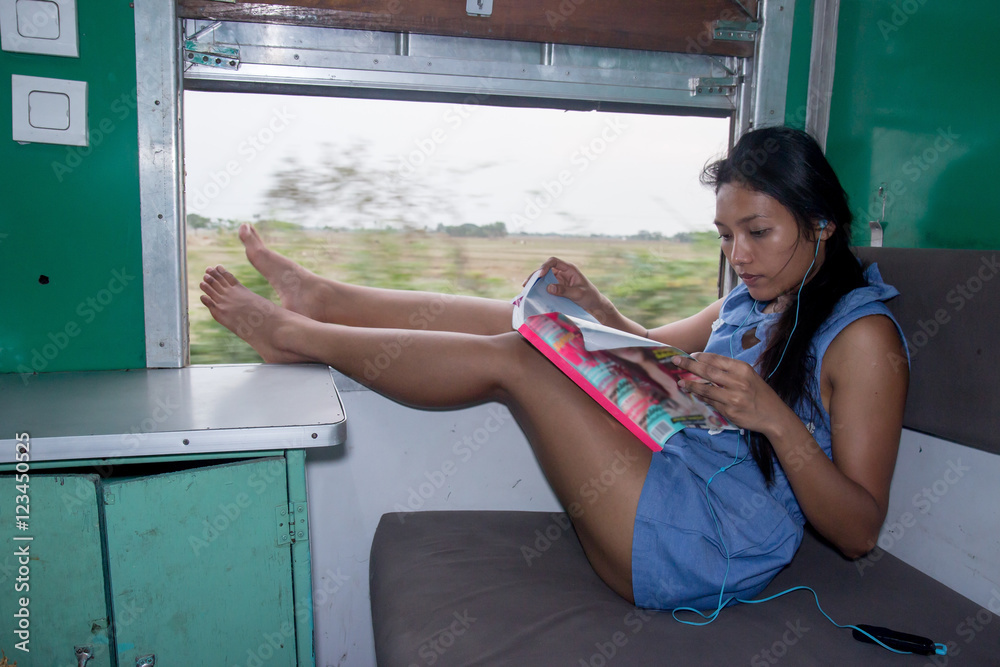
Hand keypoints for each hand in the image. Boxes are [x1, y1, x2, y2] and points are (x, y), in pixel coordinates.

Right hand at [529, 257, 616, 323]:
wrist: (594, 305)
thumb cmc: (589, 297)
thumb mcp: (578, 294)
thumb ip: (564, 291)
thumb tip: (548, 288)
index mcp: (569, 269)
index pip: (554, 262)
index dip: (545, 266)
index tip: (540, 275)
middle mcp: (563, 272)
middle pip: (546, 269)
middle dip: (536, 275)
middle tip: (526, 284)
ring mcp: (559, 280)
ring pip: (544, 277)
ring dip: (535, 282)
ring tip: (526, 288)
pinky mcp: (557, 287)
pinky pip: (546, 285)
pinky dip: (539, 288)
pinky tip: (532, 293)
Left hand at [670, 352, 789, 434]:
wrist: (774, 416)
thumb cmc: (759, 393)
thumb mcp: (749, 376)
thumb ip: (729, 371)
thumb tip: (705, 366)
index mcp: (742, 369)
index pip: (717, 360)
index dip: (701, 357)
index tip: (690, 355)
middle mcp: (738, 382)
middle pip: (707, 371)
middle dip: (689, 365)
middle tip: (676, 361)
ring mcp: (733, 397)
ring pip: (706, 389)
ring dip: (691, 385)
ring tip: (681, 382)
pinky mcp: (729, 411)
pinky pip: (711, 402)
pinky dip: (702, 398)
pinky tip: (696, 394)